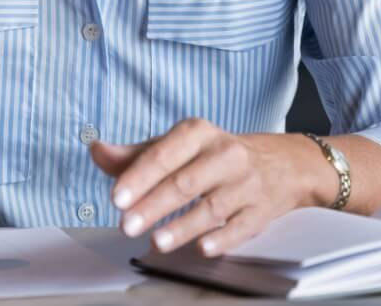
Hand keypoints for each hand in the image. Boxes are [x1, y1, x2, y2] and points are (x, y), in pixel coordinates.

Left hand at [90, 118, 330, 257]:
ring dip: (184, 226)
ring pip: (212, 206)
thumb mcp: (180, 146)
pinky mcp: (261, 210)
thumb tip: (98, 150)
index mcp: (199, 133)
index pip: (165, 153)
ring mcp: (246, 183)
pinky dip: (222, 238)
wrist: (282, 163)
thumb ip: (137, 154)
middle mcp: (225, 154)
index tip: (117, 198)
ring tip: (157, 242)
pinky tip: (203, 248)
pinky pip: (242, 226)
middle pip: (186, 182)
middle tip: (127, 225)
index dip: (139, 176)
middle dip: (154, 205)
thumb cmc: (216, 155)